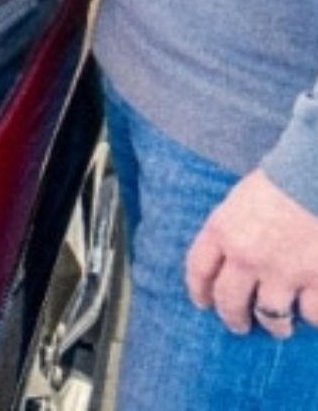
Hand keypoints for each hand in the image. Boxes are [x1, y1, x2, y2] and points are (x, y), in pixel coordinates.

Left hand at [185, 171, 317, 336]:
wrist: (315, 177)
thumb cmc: (284, 179)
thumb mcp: (242, 198)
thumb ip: (233, 227)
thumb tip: (232, 254)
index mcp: (222, 230)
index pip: (198, 269)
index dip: (199, 290)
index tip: (202, 302)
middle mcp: (246, 257)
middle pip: (229, 301)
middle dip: (233, 317)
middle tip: (239, 325)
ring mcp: (283, 272)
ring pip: (271, 316)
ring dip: (275, 325)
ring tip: (280, 326)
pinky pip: (313, 314)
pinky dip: (313, 316)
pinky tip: (312, 313)